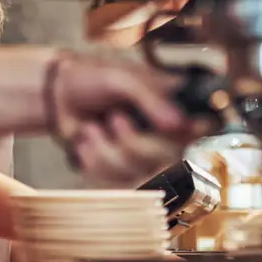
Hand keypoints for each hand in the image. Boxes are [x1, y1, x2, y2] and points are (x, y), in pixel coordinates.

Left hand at [47, 54, 193, 185]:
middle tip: (114, 119)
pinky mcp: (121, 171)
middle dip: (133, 143)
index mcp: (173, 103)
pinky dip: (95, 164)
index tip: (181, 130)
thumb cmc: (91, 77)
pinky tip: (86, 143)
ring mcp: (143, 154)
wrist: (55, 96)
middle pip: (169, 158)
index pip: (205, 126)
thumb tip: (179, 124)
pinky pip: (117, 184)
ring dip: (106, 152)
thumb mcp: (121, 78)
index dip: (195, 133)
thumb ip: (150, 97)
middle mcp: (164, 132)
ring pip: (141, 174)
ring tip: (92, 129)